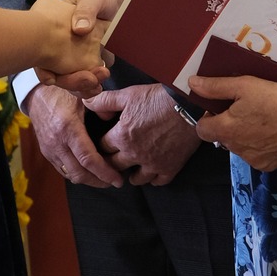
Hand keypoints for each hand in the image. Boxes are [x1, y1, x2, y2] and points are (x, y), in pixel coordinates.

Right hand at [23, 82, 121, 188]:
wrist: (37, 95)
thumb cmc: (62, 93)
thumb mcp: (82, 94)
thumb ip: (100, 106)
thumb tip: (114, 118)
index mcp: (68, 128)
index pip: (88, 159)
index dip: (105, 172)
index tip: (118, 179)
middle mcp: (57, 142)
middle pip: (79, 173)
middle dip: (99, 181)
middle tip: (115, 181)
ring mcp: (50, 150)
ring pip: (71, 175)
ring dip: (89, 180)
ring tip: (105, 178)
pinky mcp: (47, 153)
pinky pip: (63, 171)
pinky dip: (78, 174)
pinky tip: (89, 171)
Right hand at [29, 0, 108, 97]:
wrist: (119, 0)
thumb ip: (86, 9)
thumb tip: (79, 29)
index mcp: (56, 27)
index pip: (43, 50)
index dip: (42, 67)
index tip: (49, 79)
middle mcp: (63, 44)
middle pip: (55, 70)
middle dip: (68, 80)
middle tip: (87, 80)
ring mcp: (78, 54)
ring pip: (71, 76)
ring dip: (80, 85)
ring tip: (95, 85)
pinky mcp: (93, 60)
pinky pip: (87, 76)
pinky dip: (90, 84)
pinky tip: (97, 85)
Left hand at [86, 84, 201, 185]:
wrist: (190, 105)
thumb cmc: (159, 98)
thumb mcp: (128, 94)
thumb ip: (104, 100)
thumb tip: (86, 103)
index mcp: (121, 137)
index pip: (102, 147)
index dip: (101, 144)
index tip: (103, 143)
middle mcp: (134, 154)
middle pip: (114, 166)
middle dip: (111, 162)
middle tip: (112, 159)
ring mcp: (152, 164)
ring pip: (135, 179)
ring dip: (131, 174)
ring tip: (131, 168)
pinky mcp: (170, 168)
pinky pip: (157, 181)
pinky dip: (153, 178)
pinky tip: (152, 172)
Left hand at [190, 75, 276, 169]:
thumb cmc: (276, 99)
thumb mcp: (244, 85)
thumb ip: (216, 87)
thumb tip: (192, 84)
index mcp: (226, 130)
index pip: (201, 129)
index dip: (208, 117)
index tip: (222, 107)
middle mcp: (235, 149)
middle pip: (222, 137)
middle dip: (229, 125)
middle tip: (247, 109)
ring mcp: (252, 160)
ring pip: (239, 147)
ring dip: (244, 136)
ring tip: (263, 120)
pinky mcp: (268, 165)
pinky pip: (256, 155)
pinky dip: (260, 146)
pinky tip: (273, 133)